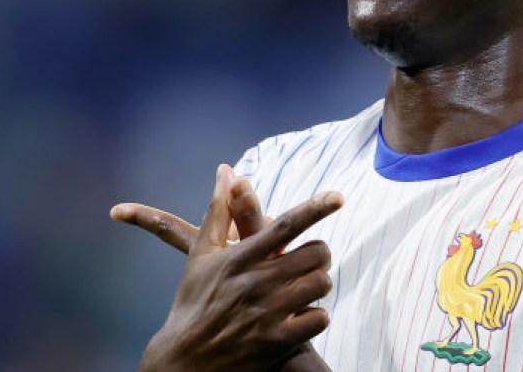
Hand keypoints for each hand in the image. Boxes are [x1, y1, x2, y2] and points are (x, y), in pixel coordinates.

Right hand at [112, 165, 341, 371]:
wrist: (184, 360)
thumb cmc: (193, 302)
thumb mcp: (201, 254)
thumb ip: (218, 210)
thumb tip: (226, 170)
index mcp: (239, 258)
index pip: (284, 226)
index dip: (314, 209)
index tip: (338, 197)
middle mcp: (256, 283)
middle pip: (316, 253)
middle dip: (318, 254)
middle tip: (308, 261)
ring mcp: (268, 314)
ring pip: (322, 283)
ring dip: (318, 284)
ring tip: (303, 287)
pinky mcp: (277, 342)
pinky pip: (320, 318)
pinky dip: (316, 316)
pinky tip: (300, 316)